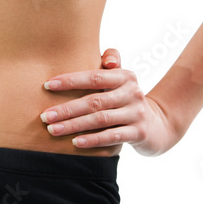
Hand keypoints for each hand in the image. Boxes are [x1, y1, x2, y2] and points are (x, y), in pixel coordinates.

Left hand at [39, 47, 182, 156]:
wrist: (158, 126)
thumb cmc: (127, 98)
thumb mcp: (122, 79)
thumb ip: (112, 62)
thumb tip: (108, 60)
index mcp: (124, 76)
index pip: (94, 76)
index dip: (70, 80)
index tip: (47, 85)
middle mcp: (132, 92)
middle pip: (94, 100)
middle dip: (67, 109)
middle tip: (45, 115)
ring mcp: (136, 113)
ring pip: (100, 119)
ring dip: (74, 125)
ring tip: (53, 130)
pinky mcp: (139, 133)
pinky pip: (112, 137)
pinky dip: (92, 140)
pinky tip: (75, 143)